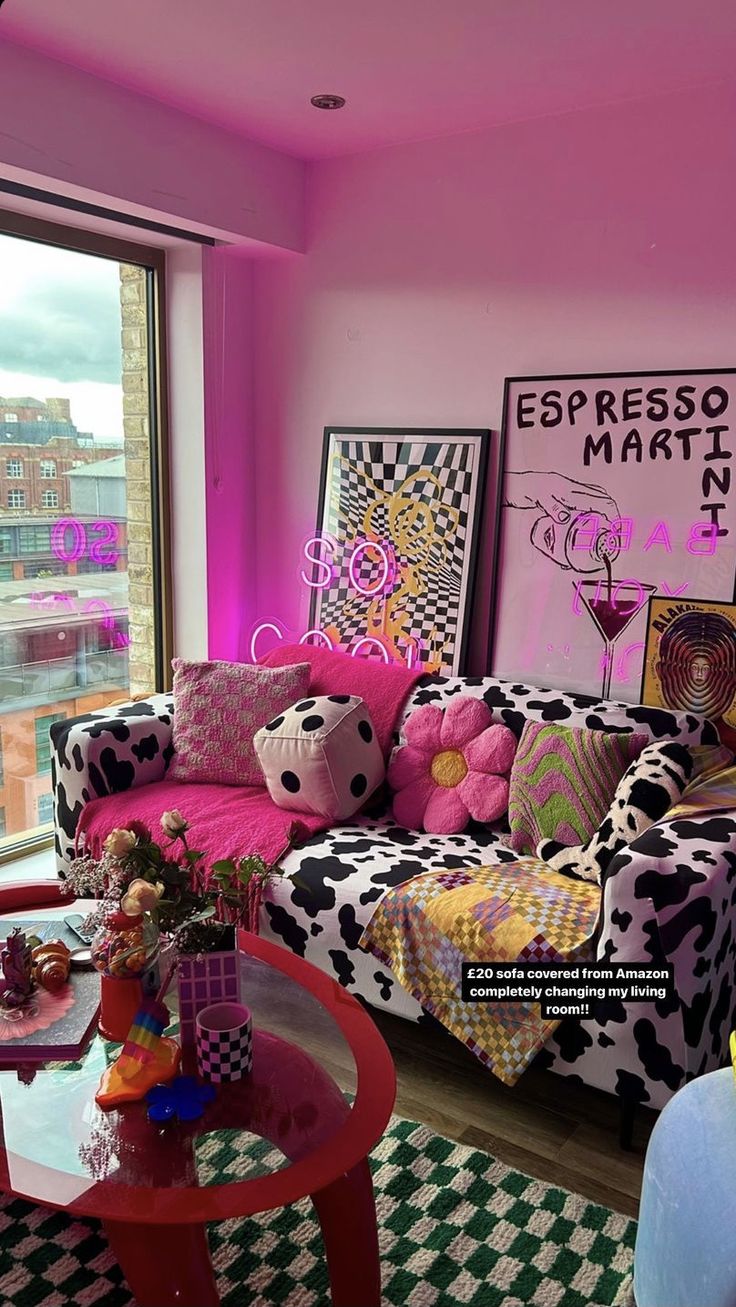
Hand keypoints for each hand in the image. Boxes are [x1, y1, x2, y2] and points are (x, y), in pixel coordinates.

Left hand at [504, 471, 619, 524]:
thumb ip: (552, 507)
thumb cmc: (529, 488)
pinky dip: (596, 509)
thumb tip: (564, 518)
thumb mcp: (540, 499)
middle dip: (614, 515)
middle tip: (615, 532)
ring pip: (598, 499)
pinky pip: (589, 500)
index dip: (613, 516)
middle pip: (604, 500)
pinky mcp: (569, 494)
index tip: (616, 529)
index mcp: (572, 490)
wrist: (520, 482)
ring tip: (608, 528)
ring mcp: (573, 490)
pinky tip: (593, 519)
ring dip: (606, 512)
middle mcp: (575, 489)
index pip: (602, 501)